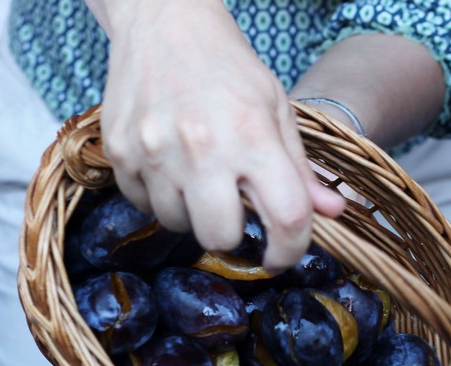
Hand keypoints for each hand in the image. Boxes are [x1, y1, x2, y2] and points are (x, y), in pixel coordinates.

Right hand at [89, 0, 344, 270]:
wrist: (163, 23)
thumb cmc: (229, 69)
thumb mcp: (277, 111)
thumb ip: (300, 169)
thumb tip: (332, 212)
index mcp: (253, 136)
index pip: (286, 218)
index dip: (289, 251)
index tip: (282, 257)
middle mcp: (202, 147)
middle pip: (220, 237)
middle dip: (232, 235)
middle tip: (233, 210)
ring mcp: (154, 151)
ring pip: (177, 225)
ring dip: (192, 214)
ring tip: (198, 177)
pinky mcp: (119, 151)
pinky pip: (142, 204)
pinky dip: (158, 196)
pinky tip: (170, 166)